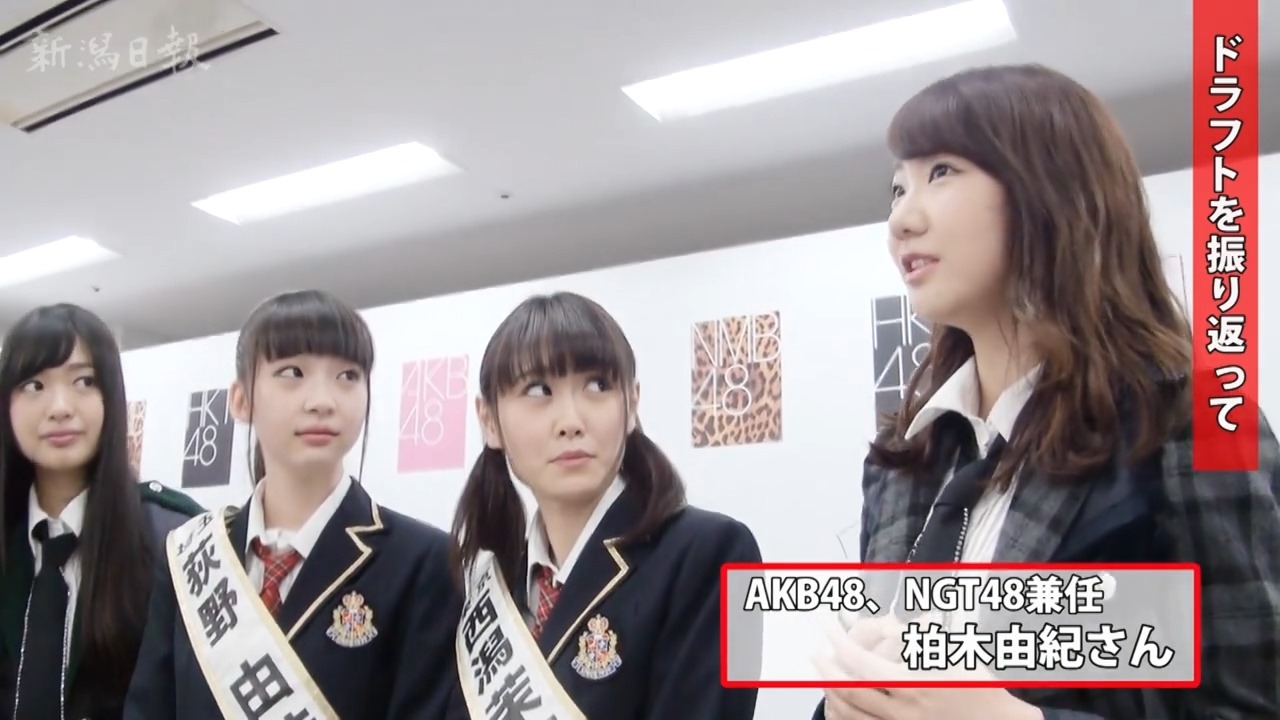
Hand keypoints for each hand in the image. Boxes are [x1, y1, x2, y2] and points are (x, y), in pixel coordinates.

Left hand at [815, 619, 1042, 719]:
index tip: (826, 626)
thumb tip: (887, 624)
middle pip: (847, 689)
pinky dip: (843, 714)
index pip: (860, 661)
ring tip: (825, 674)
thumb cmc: (980, 688)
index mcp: (915, 683)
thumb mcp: (953, 654)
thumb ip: (918, 638)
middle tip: (817, 652)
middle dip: (826, 668)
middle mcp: (903, 710)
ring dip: (831, 690)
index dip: (837, 640)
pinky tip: (839, 701)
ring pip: (849, 712)